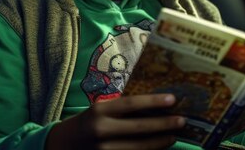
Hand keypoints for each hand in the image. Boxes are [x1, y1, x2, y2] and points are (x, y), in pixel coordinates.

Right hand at [46, 93, 184, 149]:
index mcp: (99, 110)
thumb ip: (122, 111)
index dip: (154, 102)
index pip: (132, 104)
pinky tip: (158, 149)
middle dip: (164, 125)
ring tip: (173, 137)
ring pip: (139, 147)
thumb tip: (156, 109)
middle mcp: (101, 130)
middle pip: (140, 128)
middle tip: (182, 121)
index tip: (173, 100)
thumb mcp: (100, 111)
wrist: (62, 146)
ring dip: (160, 142)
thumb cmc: (88, 124)